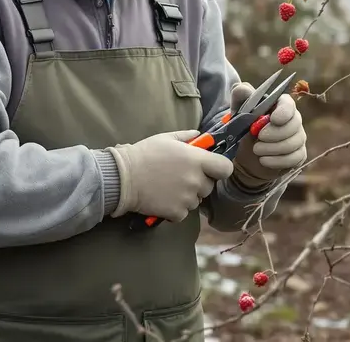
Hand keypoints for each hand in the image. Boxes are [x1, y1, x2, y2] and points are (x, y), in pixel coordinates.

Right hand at [107, 130, 233, 220]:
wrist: (124, 178)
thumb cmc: (145, 154)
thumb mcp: (166, 138)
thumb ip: (187, 137)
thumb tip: (200, 136)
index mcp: (197, 160)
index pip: (226, 169)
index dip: (220, 169)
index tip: (211, 169)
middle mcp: (196, 180)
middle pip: (209, 186)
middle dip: (198, 182)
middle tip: (180, 177)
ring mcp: (187, 198)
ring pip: (196, 200)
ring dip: (187, 196)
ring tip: (168, 188)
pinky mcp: (177, 213)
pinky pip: (184, 213)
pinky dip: (176, 209)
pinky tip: (163, 199)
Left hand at [229, 82, 306, 186]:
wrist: (247, 157)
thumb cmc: (245, 130)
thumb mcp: (238, 113)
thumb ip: (240, 98)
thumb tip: (242, 88)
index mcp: (280, 105)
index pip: (289, 104)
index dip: (284, 111)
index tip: (274, 119)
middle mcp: (294, 120)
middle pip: (294, 125)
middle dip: (275, 134)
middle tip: (258, 138)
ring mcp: (298, 138)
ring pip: (294, 143)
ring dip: (272, 148)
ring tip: (257, 150)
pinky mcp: (299, 155)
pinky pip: (294, 158)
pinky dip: (276, 161)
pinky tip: (264, 160)